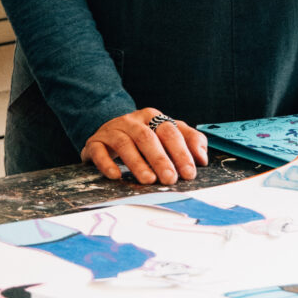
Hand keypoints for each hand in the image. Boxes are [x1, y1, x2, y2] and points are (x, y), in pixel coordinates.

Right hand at [82, 108, 207, 185]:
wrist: (108, 133)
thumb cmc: (144, 138)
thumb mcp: (168, 136)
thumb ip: (189, 142)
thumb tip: (202, 159)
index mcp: (153, 117)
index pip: (170, 131)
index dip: (181, 152)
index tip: (189, 173)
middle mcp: (132, 121)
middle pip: (147, 137)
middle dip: (161, 159)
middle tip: (170, 179)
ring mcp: (112, 130)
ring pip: (125, 144)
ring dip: (137, 164)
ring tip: (149, 180)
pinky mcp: (95, 142)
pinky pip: (99, 151)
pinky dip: (107, 164)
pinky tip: (116, 176)